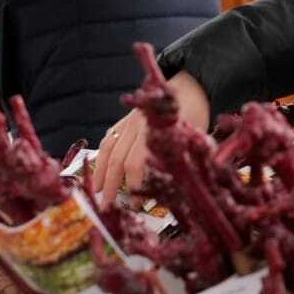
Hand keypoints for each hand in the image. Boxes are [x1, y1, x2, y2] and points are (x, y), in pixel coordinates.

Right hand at [94, 71, 211, 196]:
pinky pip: (109, 137)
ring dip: (101, 172)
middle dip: (112, 185)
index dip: (134, 186)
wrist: (189, 86)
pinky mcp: (126, 118)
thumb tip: (175, 189)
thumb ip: (184, 160)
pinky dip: (103, 154)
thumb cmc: (196, 115)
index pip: (136, 163)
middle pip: (119, 159)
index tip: (136, 205)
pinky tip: (100, 168)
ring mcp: (129, 120)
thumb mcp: (196, 138)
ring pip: (109, 148)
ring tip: (97, 191)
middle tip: (109, 206)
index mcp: (155, 131)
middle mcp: (138, 125)